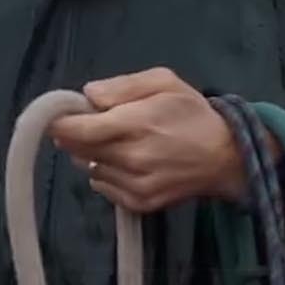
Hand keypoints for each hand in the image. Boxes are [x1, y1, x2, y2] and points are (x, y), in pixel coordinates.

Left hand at [47, 67, 270, 211]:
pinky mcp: (140, 203)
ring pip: (88, 168)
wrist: (226, 157)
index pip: (79, 131)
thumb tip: (88, 95)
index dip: (60, 122)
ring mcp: (136, 185)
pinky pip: (102, 186)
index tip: (57, 114)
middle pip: (77, 150)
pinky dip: (105, 173)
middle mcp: (133, 159)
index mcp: (137, 124)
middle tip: (91, 122)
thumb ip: (122, 85)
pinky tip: (126, 161)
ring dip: (91, 154)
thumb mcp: (163, 81)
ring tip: (117, 141)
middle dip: (75, 134)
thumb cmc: (192, 113)